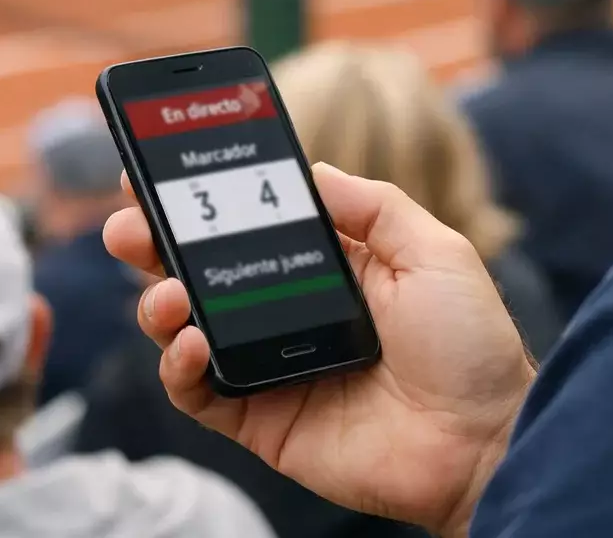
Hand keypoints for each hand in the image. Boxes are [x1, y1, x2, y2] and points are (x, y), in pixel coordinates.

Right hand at [103, 163, 535, 535]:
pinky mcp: (263, 423)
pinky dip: (180, 368)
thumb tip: (311, 171)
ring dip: (159, 304)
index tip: (162, 171)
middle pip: (206, 273)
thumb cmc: (471, 345)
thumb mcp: (433, 249)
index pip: (253, 227)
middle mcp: (293, 314)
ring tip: (167, 293)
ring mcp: (273, 369)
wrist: (484, 440)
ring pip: (188, 331)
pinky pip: (200, 396)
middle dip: (158, 245)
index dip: (208, 203)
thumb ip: (370, 205)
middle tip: (128, 225)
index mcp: (333, 268)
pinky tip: (190, 343)